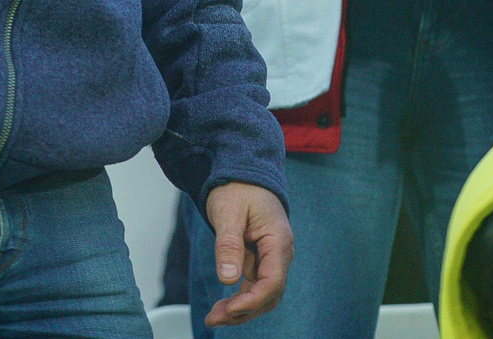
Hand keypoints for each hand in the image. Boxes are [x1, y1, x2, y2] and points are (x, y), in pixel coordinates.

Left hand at [203, 181, 291, 325]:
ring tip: (213, 317)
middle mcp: (279, 253)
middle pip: (269, 294)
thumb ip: (228, 245)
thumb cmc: (237, 188)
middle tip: (213, 318)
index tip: (230, 309)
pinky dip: (240, 298)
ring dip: (241, 309)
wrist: (242, 174)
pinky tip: (223, 307)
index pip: (273, 281)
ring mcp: (271, 258)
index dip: (252, 300)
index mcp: (277, 241)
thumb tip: (227, 278)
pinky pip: (254, 286)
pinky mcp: (260, 260)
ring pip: (262, 294)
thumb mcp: (228, 212)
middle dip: (243, 310)